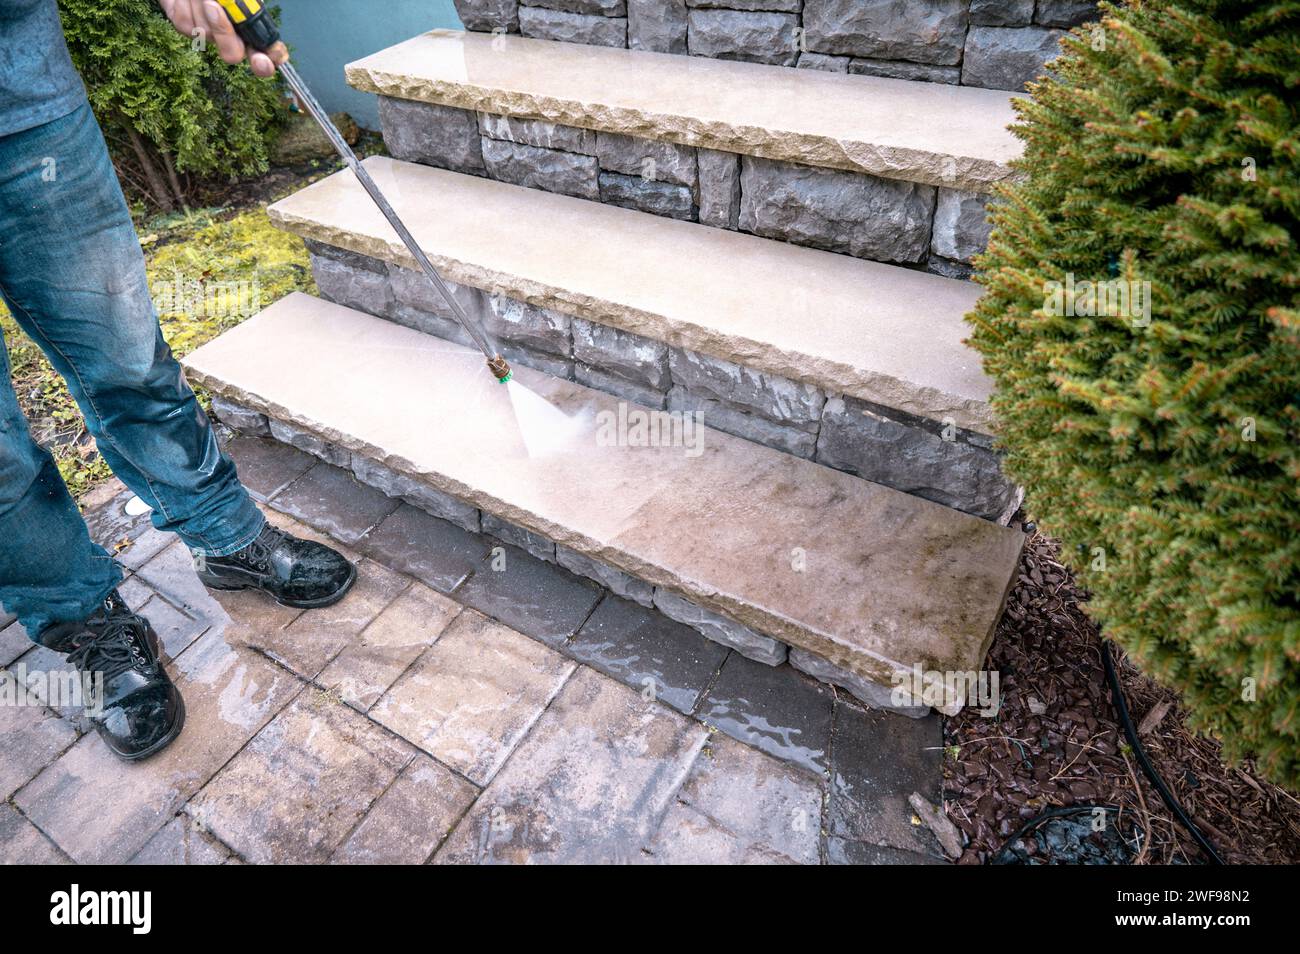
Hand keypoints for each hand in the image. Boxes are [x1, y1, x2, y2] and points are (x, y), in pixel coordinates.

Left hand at [159, 0, 278, 76]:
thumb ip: (249, 2)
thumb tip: (240, 4)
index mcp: (252, 23)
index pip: (272, 51)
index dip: (271, 58)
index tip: (263, 59)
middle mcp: (233, 34)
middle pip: (232, 53)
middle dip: (223, 32)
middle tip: (212, 6)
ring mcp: (208, 33)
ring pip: (205, 34)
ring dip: (200, 5)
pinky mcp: (186, 27)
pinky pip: (186, 25)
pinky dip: (184, 5)